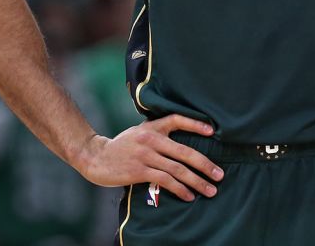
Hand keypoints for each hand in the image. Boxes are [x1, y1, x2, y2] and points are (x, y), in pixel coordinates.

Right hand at [74, 114, 223, 201]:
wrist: (95, 156)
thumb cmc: (121, 146)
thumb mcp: (139, 132)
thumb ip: (157, 133)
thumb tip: (181, 144)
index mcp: (152, 127)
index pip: (177, 120)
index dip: (196, 124)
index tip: (213, 131)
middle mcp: (151, 139)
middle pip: (185, 152)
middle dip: (205, 165)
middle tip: (220, 175)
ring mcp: (145, 155)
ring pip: (177, 169)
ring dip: (197, 181)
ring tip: (210, 190)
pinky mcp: (139, 171)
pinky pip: (165, 181)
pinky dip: (180, 189)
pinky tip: (189, 195)